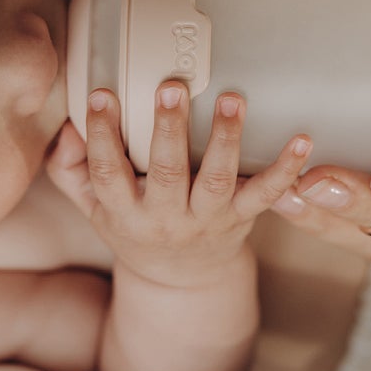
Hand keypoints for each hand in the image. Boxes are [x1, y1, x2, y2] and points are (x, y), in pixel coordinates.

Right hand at [47, 82, 309, 287]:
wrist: (180, 281)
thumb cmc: (134, 228)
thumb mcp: (92, 207)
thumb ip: (70, 168)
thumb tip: (67, 128)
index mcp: (124, 213)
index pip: (107, 173)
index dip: (101, 136)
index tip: (101, 95)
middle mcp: (166, 219)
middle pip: (166, 174)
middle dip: (168, 130)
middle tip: (171, 88)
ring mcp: (207, 219)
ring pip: (216, 180)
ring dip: (225, 138)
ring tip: (232, 100)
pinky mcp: (242, 218)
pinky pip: (266, 194)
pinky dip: (286, 169)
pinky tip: (302, 140)